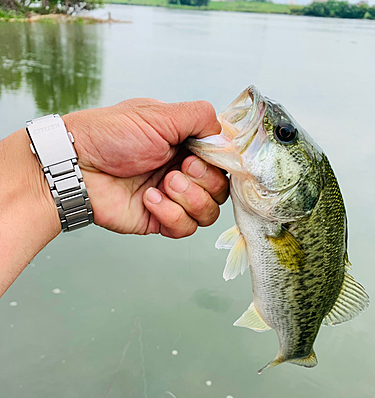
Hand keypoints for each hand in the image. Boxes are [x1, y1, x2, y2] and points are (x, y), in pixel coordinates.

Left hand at [63, 99, 228, 237]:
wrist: (77, 166)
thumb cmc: (110, 135)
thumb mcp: (158, 115)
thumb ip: (199, 117)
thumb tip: (225, 135)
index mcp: (185, 145)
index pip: (222, 162)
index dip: (219, 164)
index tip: (199, 156)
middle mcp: (182, 172)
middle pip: (221, 190)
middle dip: (203, 181)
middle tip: (177, 168)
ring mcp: (172, 198)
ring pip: (208, 213)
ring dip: (189, 198)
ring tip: (163, 183)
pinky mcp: (159, 220)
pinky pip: (185, 228)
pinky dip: (171, 214)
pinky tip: (149, 199)